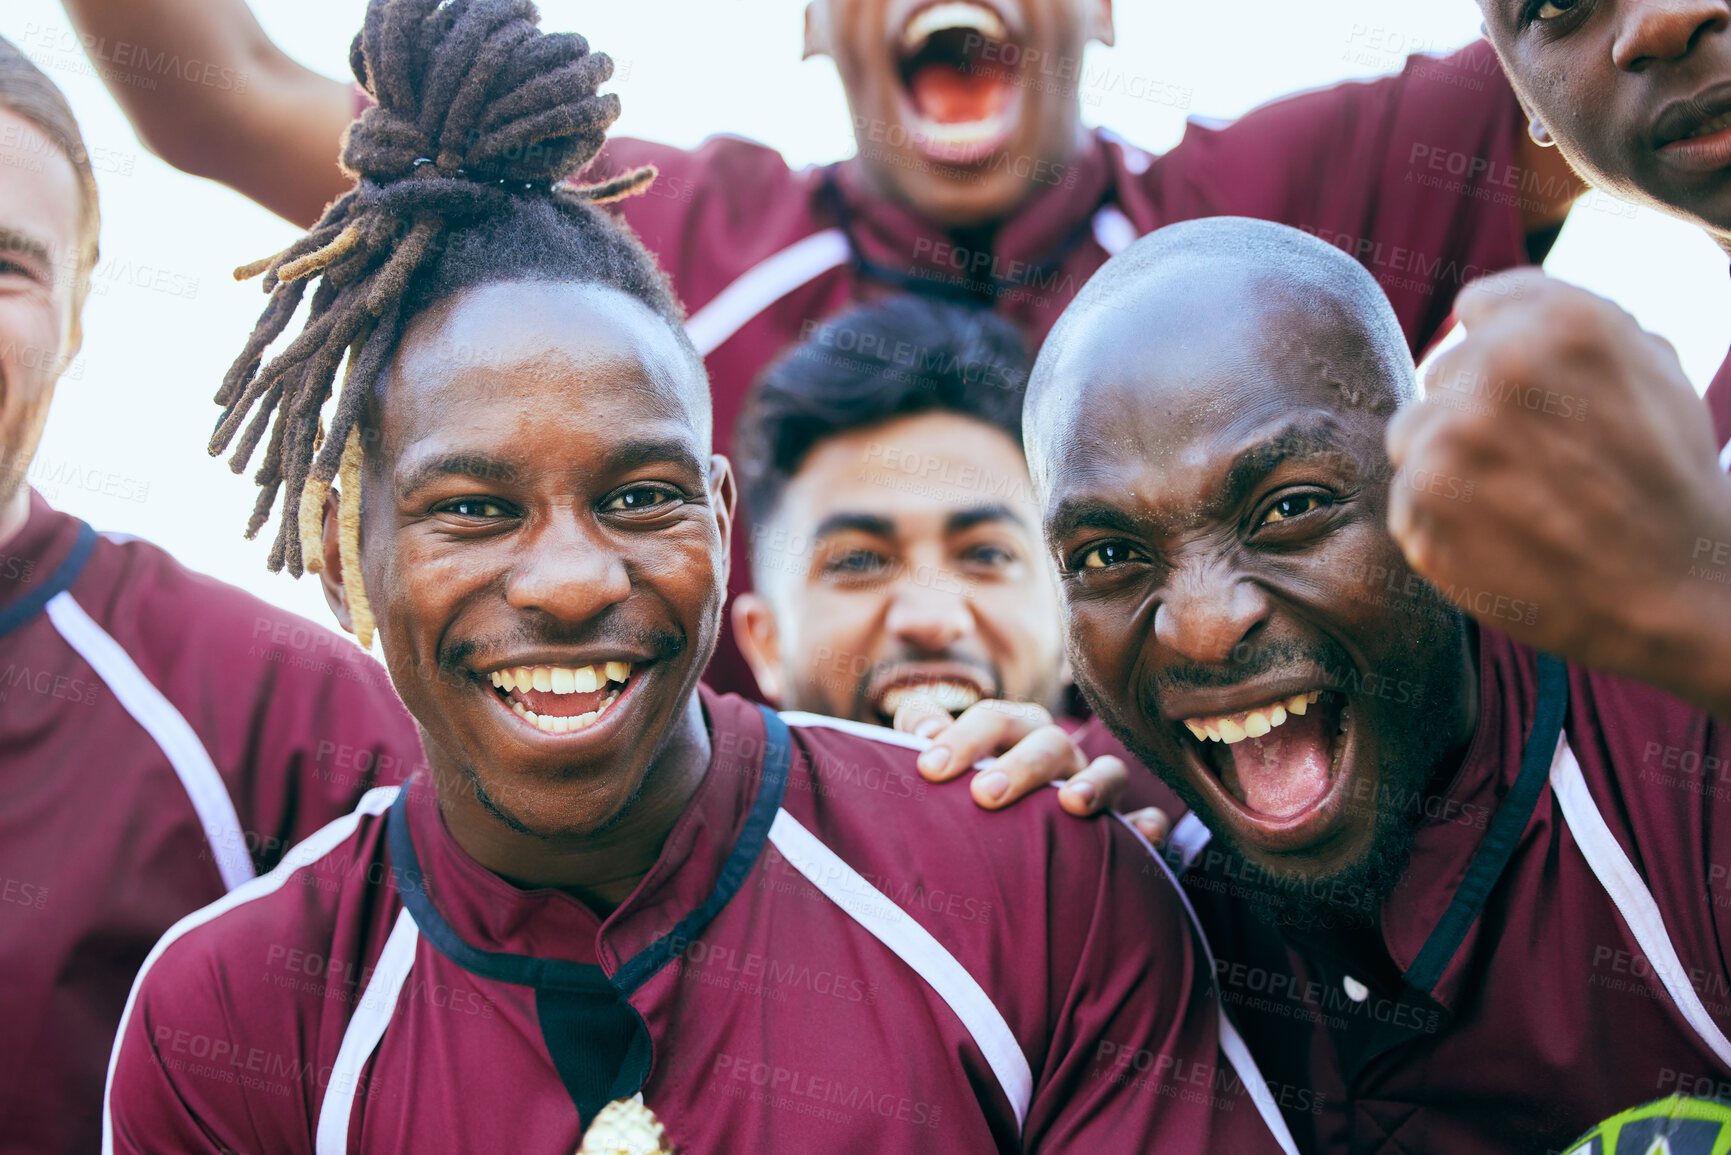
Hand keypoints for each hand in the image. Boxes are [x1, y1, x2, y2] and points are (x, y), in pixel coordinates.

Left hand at [892, 697, 1171, 844]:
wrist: (1011, 840)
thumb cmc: (971, 783)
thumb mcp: (944, 754)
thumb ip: (923, 727)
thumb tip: (921, 731)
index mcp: (1016, 730)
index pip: (994, 718)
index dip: (964, 737)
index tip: (928, 768)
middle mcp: (1060, 753)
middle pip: (1050, 741)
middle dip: (1020, 764)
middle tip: (984, 795)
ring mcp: (1096, 786)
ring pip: (1109, 772)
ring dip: (1094, 784)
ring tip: (1072, 806)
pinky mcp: (1125, 825)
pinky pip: (1146, 821)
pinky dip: (1147, 826)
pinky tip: (1143, 838)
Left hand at [1389, 272, 1730, 713]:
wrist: (1676, 589)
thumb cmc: (1666, 476)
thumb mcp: (1649, 366)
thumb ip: (1565, 324)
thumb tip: (1485, 313)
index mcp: (1560, 323)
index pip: (1477, 306)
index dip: (1497, 348)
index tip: (1521, 390)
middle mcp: (1501, 368)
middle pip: (1441, 372)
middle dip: (1475, 409)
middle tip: (1532, 461)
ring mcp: (1454, 437)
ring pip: (1411, 431)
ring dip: (1446, 460)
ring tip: (1512, 499)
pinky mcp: (1423, 503)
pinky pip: (1404, 496)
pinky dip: (1438, 519)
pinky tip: (1495, 537)